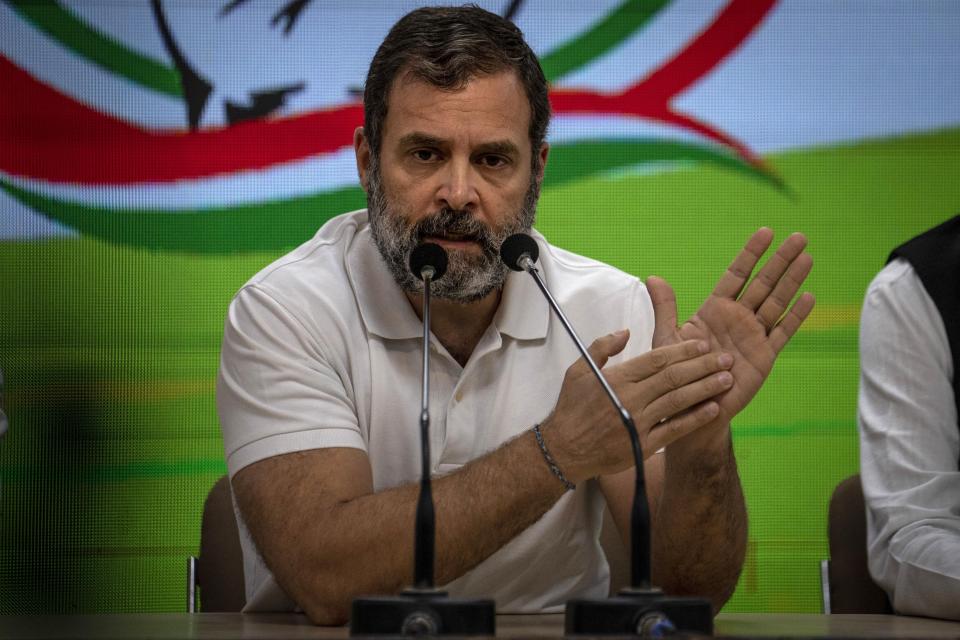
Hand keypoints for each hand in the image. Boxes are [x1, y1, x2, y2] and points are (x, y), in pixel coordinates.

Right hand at [542, 331, 735, 482]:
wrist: (565, 450)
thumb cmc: (572, 409)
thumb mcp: (578, 371)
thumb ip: (602, 347)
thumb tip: (625, 331)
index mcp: (617, 378)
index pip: (656, 359)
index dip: (682, 350)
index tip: (702, 344)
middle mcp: (631, 398)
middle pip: (673, 377)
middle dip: (702, 366)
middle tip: (725, 358)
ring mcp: (639, 422)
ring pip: (678, 401)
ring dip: (705, 388)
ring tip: (726, 379)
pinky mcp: (644, 444)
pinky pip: (675, 429)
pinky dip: (695, 418)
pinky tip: (713, 408)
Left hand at [647, 228, 814, 428]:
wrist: (690, 408)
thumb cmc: (677, 373)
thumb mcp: (668, 337)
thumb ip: (665, 308)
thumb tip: (653, 277)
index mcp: (715, 310)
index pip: (737, 275)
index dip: (751, 254)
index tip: (765, 232)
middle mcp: (738, 319)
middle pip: (763, 283)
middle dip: (780, 260)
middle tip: (799, 236)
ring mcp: (753, 336)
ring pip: (777, 303)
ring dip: (792, 281)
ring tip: (807, 257)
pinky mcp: (764, 357)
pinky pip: (782, 333)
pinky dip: (796, 316)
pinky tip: (809, 297)